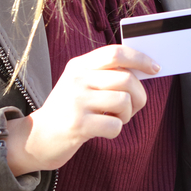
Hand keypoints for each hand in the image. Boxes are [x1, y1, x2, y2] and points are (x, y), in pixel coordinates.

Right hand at [5, 45, 158, 175]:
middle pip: (126, 79)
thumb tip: (144, 70)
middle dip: (139, 96)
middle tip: (132, 108)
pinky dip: (116, 130)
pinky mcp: (78, 124)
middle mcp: (77, 79)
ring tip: (114, 119)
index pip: (116, 53)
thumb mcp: (80, 85)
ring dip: (126, 115)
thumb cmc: (67, 111)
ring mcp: (76, 101)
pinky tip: (103, 131)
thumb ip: (106, 75)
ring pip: (124, 101)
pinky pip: (115, 125)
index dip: (140, 58)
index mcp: (79, 65)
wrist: (35, 138)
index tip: (155, 68)